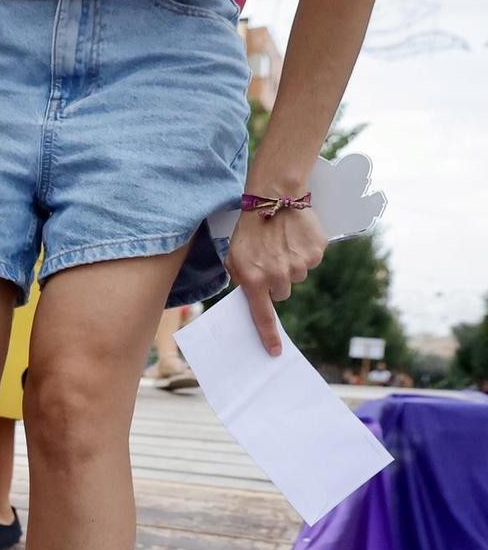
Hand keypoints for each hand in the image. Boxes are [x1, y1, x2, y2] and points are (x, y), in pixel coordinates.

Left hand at [226, 205, 326, 355]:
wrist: (273, 198)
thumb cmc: (249, 229)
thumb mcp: (233, 257)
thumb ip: (242, 280)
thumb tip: (252, 300)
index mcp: (254, 280)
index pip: (262, 316)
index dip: (268, 335)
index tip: (274, 351)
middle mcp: (278, 276)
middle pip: (282, 294)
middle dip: (276, 281)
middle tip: (269, 259)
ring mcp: (300, 265)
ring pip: (297, 277)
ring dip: (290, 265)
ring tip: (280, 244)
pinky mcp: (316, 253)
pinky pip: (311, 262)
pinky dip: (304, 253)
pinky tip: (294, 237)